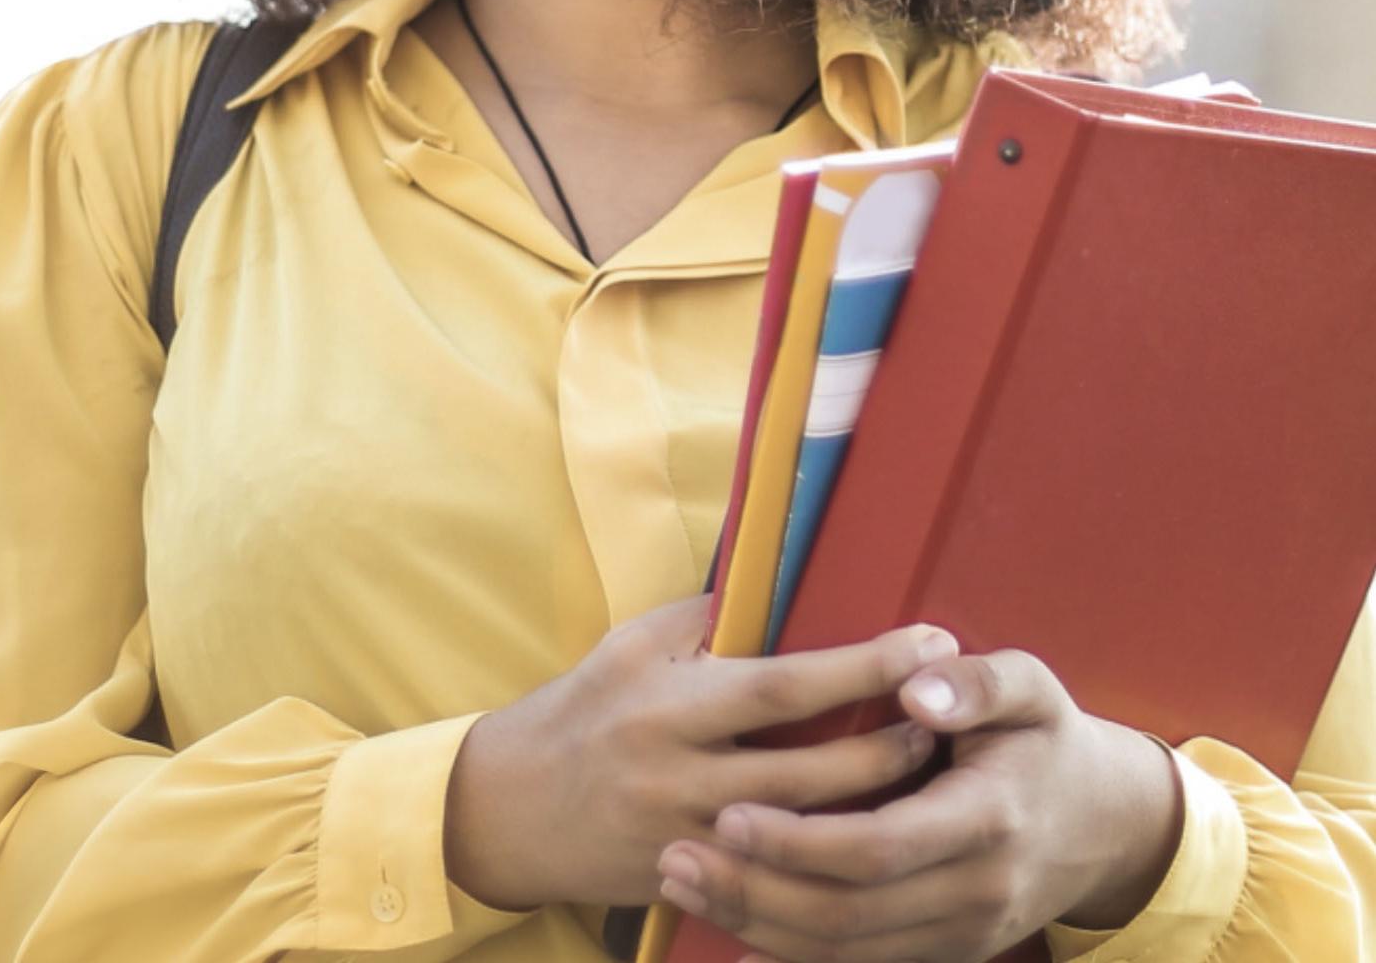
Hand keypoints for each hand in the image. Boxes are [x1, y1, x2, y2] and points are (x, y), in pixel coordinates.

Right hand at [442, 594, 958, 910]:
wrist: (514, 806)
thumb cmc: (586, 705)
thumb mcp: (636, 643)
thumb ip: (710, 618)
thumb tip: (788, 578)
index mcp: (671, 706)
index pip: (785, 686)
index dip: (863, 666)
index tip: (928, 642)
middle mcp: (681, 778)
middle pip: (811, 774)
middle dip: (889, 747)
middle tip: (950, 719)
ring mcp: (687, 843)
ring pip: (805, 837)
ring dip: (874, 808)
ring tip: (932, 774)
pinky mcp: (691, 886)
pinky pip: (776, 882)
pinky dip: (830, 861)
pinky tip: (878, 842)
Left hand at [654, 646, 1184, 961]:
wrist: (1104, 824)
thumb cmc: (1047, 736)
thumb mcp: (1031, 687)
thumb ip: (976, 682)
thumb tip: (917, 684)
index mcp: (987, 819)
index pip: (879, 847)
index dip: (800, 841)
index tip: (730, 813)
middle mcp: (974, 894)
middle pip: (848, 914)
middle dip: (755, 891)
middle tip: (675, 855)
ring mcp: (959, 936)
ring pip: (845, 952)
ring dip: (757, 925)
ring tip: (681, 883)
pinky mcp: (944, 953)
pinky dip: (794, 959)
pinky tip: (733, 937)